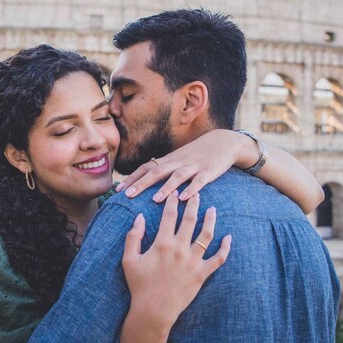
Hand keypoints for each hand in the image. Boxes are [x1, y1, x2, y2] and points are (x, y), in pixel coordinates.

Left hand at [115, 129, 255, 201]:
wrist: (223, 142)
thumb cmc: (197, 154)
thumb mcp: (179, 159)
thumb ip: (164, 169)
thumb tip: (144, 181)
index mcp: (169, 160)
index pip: (147, 167)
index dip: (133, 178)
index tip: (118, 190)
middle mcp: (178, 162)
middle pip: (157, 172)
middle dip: (142, 183)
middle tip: (128, 195)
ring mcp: (193, 166)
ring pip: (177, 177)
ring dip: (166, 188)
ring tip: (155, 200)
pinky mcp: (208, 172)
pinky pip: (199, 181)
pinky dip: (191, 190)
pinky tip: (184, 199)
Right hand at [121, 192, 231, 330]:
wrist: (153, 311)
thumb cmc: (139, 285)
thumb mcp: (129, 260)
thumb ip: (133, 236)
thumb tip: (139, 217)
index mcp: (162, 244)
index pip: (169, 215)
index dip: (172, 202)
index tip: (175, 193)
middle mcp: (180, 249)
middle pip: (190, 220)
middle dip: (193, 204)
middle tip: (196, 194)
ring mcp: (193, 262)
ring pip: (206, 235)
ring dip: (210, 220)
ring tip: (212, 210)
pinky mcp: (202, 274)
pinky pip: (218, 259)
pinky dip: (225, 248)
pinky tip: (228, 238)